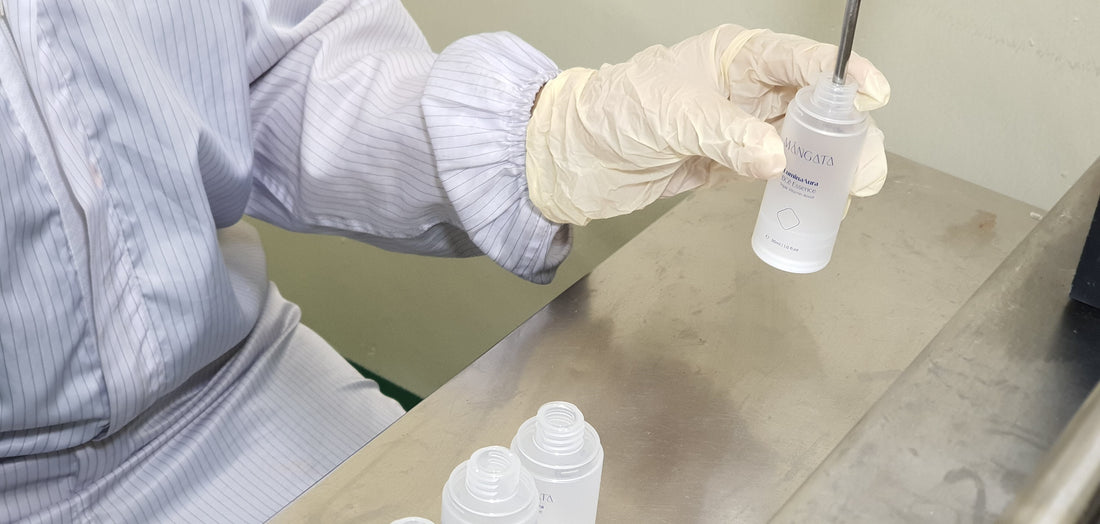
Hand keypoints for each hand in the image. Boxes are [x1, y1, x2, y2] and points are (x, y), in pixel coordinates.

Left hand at [525, 25, 890, 224]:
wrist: (573, 159)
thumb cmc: (613, 113)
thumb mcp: (673, 115)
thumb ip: (726, 134)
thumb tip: (778, 157)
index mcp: (733, 58)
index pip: (798, 59)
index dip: (840, 74)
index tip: (873, 94)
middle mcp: (743, 91)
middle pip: (813, 105)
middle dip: (845, 132)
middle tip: (864, 167)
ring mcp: (738, 130)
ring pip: (801, 143)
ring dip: (828, 165)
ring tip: (850, 191)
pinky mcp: (728, 166)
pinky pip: (776, 175)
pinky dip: (799, 189)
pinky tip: (819, 205)